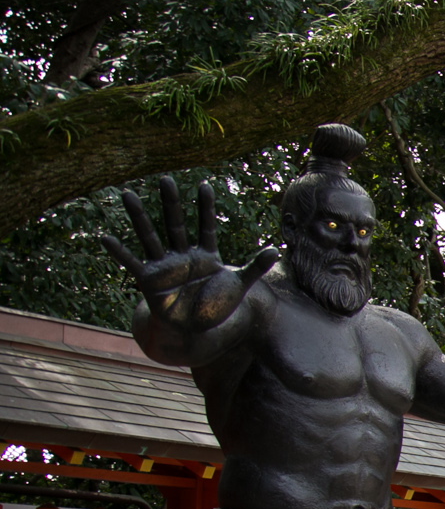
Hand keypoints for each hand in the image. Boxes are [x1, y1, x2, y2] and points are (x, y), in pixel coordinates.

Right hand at [103, 177, 277, 331]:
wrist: (195, 329)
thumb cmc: (215, 305)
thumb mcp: (239, 286)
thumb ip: (254, 268)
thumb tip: (274, 249)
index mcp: (205, 255)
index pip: (206, 226)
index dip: (206, 208)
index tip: (205, 185)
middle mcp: (183, 256)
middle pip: (176, 224)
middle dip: (171, 203)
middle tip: (165, 179)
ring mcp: (164, 266)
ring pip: (150, 236)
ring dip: (139, 216)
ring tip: (127, 194)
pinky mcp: (149, 281)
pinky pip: (132, 263)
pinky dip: (119, 252)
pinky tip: (105, 237)